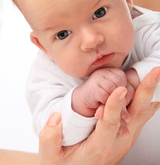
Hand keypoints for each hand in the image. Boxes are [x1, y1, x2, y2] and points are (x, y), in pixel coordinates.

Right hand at [39, 67, 159, 164]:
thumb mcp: (51, 158)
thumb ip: (49, 138)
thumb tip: (55, 116)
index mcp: (99, 146)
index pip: (109, 123)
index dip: (114, 106)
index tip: (119, 89)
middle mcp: (118, 141)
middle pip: (137, 114)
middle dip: (145, 91)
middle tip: (155, 72)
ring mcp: (127, 137)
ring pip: (143, 112)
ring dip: (148, 92)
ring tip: (155, 72)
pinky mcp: (128, 133)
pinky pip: (143, 113)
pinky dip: (147, 97)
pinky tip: (149, 86)